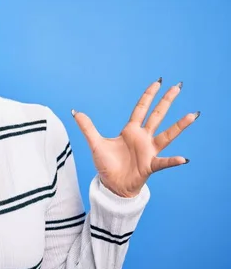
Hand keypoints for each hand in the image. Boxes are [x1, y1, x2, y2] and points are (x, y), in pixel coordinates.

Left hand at [72, 78, 198, 197]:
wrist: (112, 185)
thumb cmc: (107, 164)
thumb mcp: (95, 143)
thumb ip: (87, 127)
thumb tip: (75, 112)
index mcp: (130, 131)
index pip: (141, 109)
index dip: (148, 96)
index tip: (157, 83)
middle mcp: (143, 138)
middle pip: (157, 116)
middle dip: (166, 102)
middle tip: (177, 87)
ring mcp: (148, 151)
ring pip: (166, 136)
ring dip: (179, 126)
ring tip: (192, 115)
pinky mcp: (150, 165)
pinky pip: (163, 162)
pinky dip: (173, 161)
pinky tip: (183, 159)